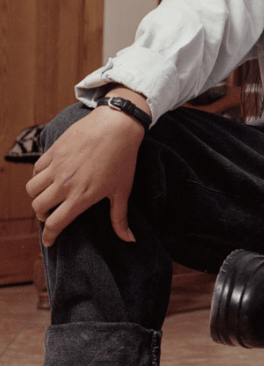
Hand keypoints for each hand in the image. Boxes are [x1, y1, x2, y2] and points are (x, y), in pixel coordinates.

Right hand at [26, 93, 148, 246]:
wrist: (117, 124)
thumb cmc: (123, 158)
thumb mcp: (123, 189)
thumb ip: (120, 217)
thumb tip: (129, 239)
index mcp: (81, 197)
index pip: (55, 224)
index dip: (49, 235)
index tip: (49, 240)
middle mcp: (65, 184)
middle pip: (38, 208)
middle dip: (42, 215)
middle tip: (50, 214)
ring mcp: (57, 166)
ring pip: (32, 189)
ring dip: (37, 196)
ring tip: (47, 195)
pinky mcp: (54, 151)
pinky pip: (36, 168)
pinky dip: (38, 176)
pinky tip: (48, 176)